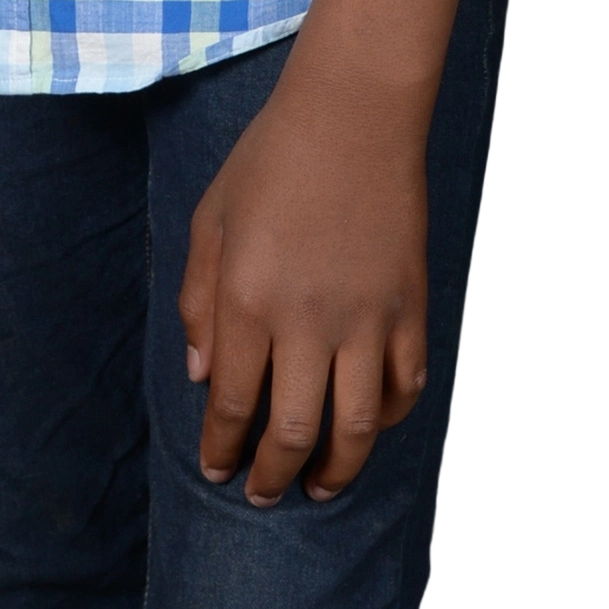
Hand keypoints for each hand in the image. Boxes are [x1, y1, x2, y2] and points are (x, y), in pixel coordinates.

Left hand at [177, 67, 431, 505]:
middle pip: (292, 431)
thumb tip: (201, 375)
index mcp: (248, 299)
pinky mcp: (411, 307)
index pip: (232, 404)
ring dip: (335, 470)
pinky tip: (369, 427)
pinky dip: (388, 419)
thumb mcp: (211, 218)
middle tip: (262, 495)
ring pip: (357, 428)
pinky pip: (406, 386)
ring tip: (318, 488)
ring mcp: (367, 318)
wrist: (354, 113)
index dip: (222, 448)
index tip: (218, 470)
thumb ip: (197, 300)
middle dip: (272, 476)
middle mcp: (308, 321)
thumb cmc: (271, 158)